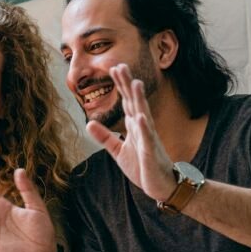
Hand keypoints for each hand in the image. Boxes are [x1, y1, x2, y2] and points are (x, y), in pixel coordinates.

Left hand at [86, 65, 174, 201]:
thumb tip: (89, 123)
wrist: (162, 186)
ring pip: (143, 115)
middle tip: (120, 65)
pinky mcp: (151, 153)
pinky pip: (147, 139)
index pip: (126, 102)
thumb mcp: (118, 151)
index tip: (114, 67)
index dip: (120, 85)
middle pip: (134, 102)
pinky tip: (140, 117)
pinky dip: (144, 128)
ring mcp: (148, 139)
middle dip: (127, 85)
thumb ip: (105, 137)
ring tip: (135, 83)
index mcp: (135, 127)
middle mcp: (143, 128)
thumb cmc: (143, 166)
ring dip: (139, 100)